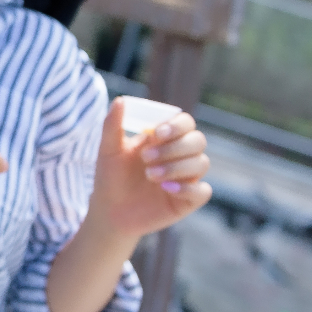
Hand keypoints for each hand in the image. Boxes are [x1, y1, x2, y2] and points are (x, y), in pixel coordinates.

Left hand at [88, 97, 211, 240]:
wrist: (109, 211)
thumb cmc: (109, 177)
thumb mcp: (108, 150)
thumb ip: (113, 125)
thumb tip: (119, 100)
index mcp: (164, 139)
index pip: (184, 122)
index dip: (176, 125)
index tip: (155, 133)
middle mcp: (180, 156)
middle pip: (198, 140)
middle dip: (174, 147)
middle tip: (147, 157)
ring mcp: (186, 178)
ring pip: (202, 163)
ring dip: (176, 167)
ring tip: (150, 175)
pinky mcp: (188, 200)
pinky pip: (203, 191)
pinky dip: (188, 188)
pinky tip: (166, 188)